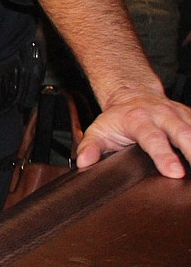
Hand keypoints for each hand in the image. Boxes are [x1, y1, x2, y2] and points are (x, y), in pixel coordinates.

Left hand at [76, 85, 190, 177]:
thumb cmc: (117, 118)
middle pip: (184, 132)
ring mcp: (181, 115)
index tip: (175, 172)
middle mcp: (164, 115)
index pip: (153, 139)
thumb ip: (90, 147)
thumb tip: (84, 163)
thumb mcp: (99, 130)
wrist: (133, 94)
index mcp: (139, 120)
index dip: (164, 156)